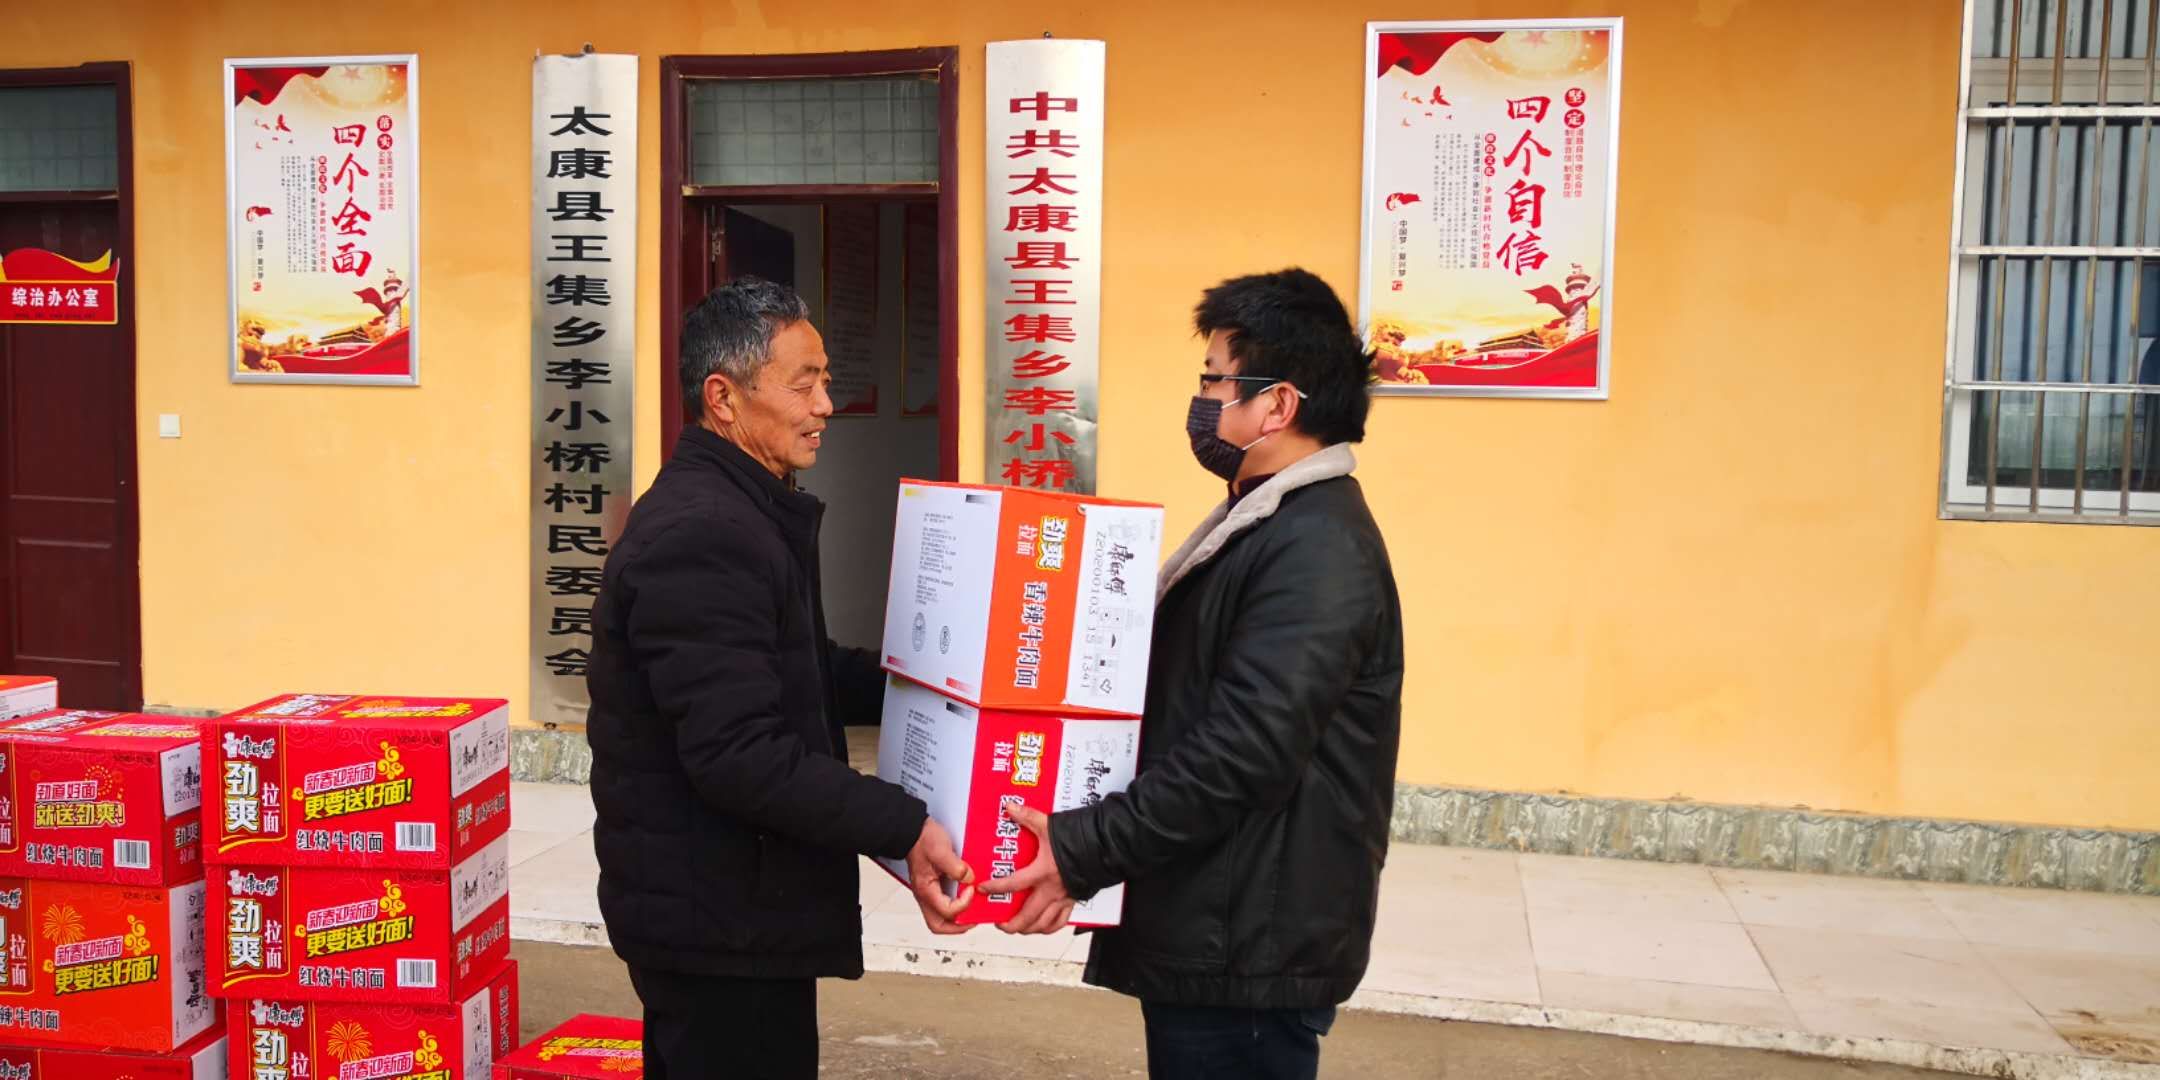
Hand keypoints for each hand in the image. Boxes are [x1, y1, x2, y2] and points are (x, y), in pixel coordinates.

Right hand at [904, 817, 974, 934]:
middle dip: (958, 927)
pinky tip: (967, 896)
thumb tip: (969, 878)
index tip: (971, 889)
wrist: (914, 831)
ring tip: (972, 912)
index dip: (963, 904)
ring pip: (941, 918)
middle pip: (939, 925)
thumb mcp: (941, 850)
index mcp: (926, 890)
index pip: (946, 911)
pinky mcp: (934, 887)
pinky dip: (957, 906)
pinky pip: (945, 904)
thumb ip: (956, 867)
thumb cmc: (923, 839)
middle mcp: (926, 895)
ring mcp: (929, 893)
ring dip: (958, 919)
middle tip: (974, 919)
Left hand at [977, 803, 1075, 934]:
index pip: (1013, 884)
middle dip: (1010, 924)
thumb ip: (1028, 817)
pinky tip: (1042, 927)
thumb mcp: (1049, 825)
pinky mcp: (1074, 901)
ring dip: (1027, 929)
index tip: (984, 889)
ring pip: (1043, 924)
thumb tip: (1010, 807)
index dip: (995, 888)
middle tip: (1000, 923)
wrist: (1105, 846)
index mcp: (1042, 872)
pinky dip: (1049, 928)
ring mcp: (1064, 899)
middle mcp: (1052, 890)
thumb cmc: (1078, 838)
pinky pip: (1060, 922)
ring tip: (1017, 928)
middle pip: (1027, 916)